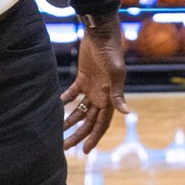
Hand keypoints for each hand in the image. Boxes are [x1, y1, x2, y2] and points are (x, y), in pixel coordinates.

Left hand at [61, 19, 128, 152]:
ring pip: (80, 109)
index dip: (94, 137)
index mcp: (109, 97)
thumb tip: (127, 113)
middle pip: (88, 120)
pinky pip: (73, 93)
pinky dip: (65, 100)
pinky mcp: (82, 77)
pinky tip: (57, 106)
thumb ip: (118, 94)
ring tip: (58, 132)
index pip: (101, 123)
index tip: (85, 151)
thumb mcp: (116, 73)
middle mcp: (101, 95)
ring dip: (70, 120)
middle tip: (65, 147)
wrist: (101, 33)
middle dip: (78, 134)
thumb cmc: (110, 52)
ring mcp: (92, 87)